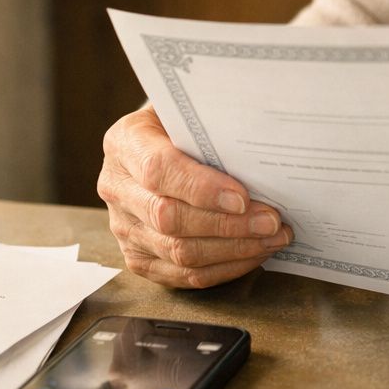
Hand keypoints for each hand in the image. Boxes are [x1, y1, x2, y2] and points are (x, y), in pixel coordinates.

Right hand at [97, 107, 292, 287]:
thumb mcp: (192, 113)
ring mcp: (124, 227)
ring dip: (233, 249)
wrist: (160, 145)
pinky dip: (224, 268)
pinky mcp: (138, 257)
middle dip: (228, 224)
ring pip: (178, 252)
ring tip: (272, 238)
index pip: (158, 170)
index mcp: (125, 143)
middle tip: (272, 222)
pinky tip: (253, 253)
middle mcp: (116, 187)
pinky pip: (182, 275)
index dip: (202, 188)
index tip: (243, 197)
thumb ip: (213, 127)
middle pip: (169, 218)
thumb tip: (260, 147)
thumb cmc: (185, 127)